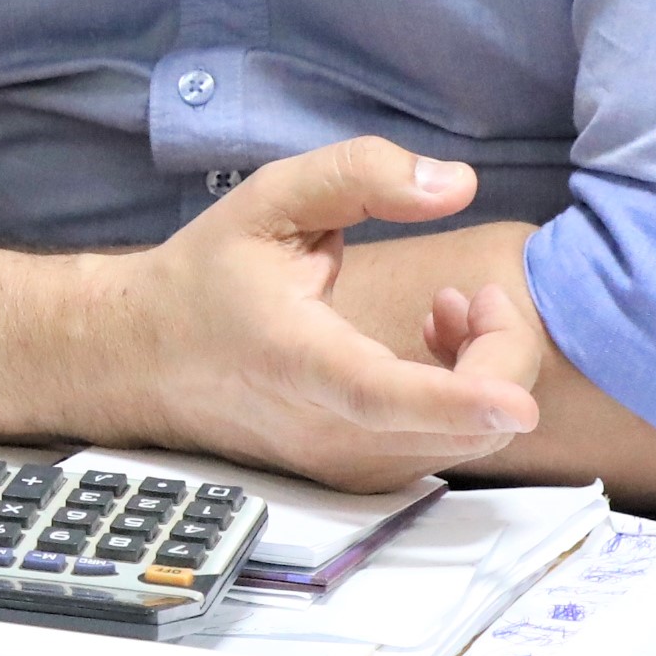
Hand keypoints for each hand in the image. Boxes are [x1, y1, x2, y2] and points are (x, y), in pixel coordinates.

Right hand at [94, 141, 542, 487]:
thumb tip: (457, 183)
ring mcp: (344, 464)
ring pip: (467, 443)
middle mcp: (326, 430)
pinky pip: (444, 449)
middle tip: (468, 297)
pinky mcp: (357, 479)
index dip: (458, 398)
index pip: (384, 394)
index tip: (517, 400)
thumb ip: (358, 176)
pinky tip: (423, 356)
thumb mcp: (268, 200)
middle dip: (500, 353)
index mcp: (298, 358)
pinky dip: (463, 405)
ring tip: (443, 318)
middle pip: (462, 423)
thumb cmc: (207, 276)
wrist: (138, 360)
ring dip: (485, 377)